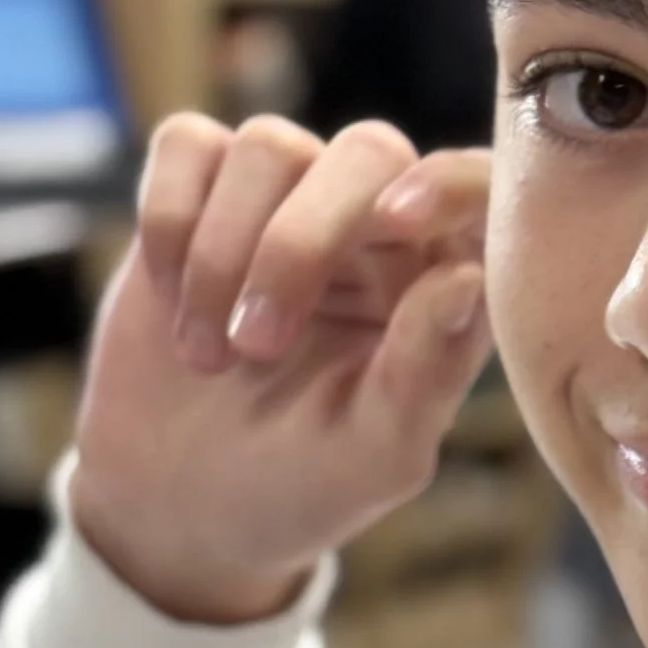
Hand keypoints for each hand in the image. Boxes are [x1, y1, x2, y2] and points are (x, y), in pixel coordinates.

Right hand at [69, 115, 495, 624]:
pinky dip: (171, 217)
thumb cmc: (297, 485)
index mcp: (440, 280)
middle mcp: (373, 225)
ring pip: (269, 145)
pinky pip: (189, 144)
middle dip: (299, 242)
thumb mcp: (372, 456)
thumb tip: (463, 278)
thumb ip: (424, 373)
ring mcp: (284, 200)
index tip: (399, 223)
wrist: (173, 503)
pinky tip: (170, 297)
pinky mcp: (200, 194)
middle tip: (259, 347)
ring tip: (208, 356)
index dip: (450, 185)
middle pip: (367, 152)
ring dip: (223, 251)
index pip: (477, 187)